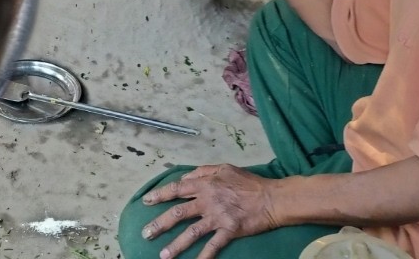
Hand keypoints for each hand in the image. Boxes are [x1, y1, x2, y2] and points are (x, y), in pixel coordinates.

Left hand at [140, 164, 281, 258]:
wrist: (271, 198)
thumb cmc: (248, 182)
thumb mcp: (224, 168)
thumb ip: (202, 172)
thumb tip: (185, 178)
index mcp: (205, 184)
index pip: (176, 189)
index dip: (159, 195)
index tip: (146, 201)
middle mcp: (207, 201)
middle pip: (178, 213)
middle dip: (160, 224)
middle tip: (146, 233)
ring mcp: (217, 217)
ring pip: (191, 232)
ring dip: (176, 245)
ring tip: (163, 255)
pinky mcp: (229, 231)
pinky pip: (213, 246)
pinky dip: (204, 257)